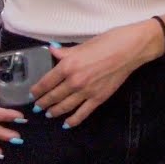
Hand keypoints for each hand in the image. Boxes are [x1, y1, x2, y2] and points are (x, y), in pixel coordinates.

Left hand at [30, 22, 159, 127]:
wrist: (131, 48)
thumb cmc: (109, 41)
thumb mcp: (83, 44)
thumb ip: (66, 52)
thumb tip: (52, 51)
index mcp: (68, 65)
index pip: (46, 82)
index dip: (37, 90)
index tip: (32, 93)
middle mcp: (74, 81)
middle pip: (53, 96)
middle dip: (43, 102)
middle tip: (37, 106)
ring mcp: (87, 92)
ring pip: (64, 107)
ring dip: (54, 111)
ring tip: (48, 113)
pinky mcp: (99, 98)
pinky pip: (82, 113)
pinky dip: (73, 120)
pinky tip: (66, 124)